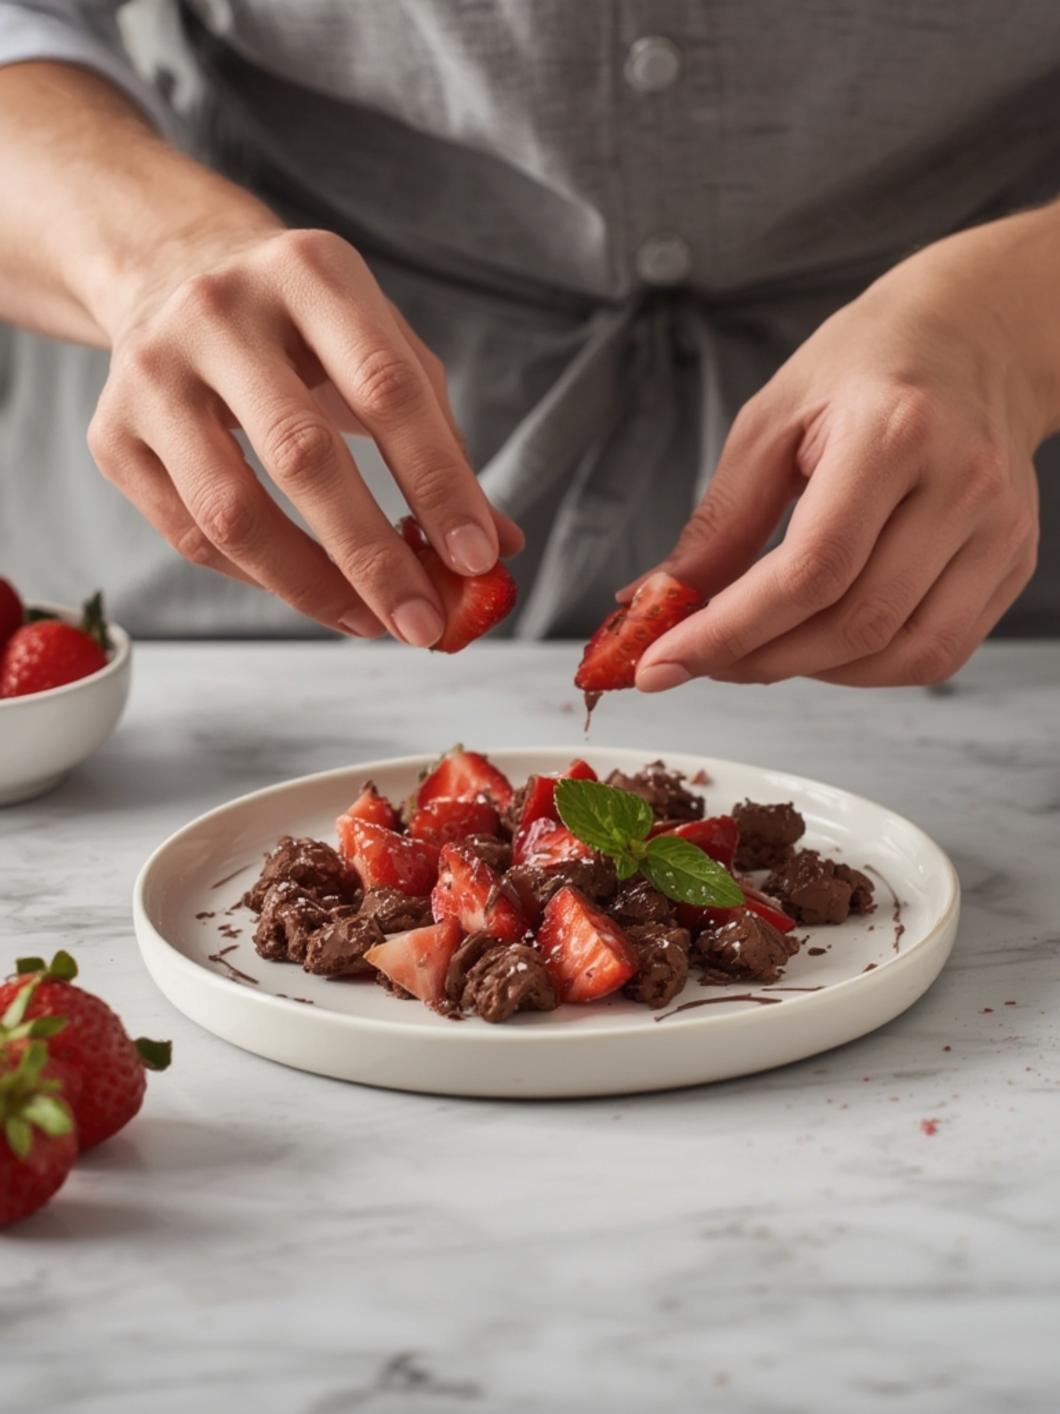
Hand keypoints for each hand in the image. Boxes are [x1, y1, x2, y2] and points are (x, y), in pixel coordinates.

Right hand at [89, 224, 521, 640]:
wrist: (171, 271)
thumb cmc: (304, 326)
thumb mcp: (383, 348)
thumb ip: (441, 441)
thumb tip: (497, 547)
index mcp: (310, 271)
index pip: (386, 387)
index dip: (436, 480)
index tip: (475, 557)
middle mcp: (219, 310)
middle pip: (302, 456)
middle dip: (372, 557)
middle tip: (423, 623)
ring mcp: (152, 372)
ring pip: (231, 512)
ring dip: (311, 586)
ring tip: (370, 622)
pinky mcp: (110, 434)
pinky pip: (191, 535)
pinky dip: (260, 578)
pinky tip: (312, 591)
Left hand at [631, 208, 1058, 688]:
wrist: (972, 336)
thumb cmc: (865, 368)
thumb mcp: (771, 422)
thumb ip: (720, 522)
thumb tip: (657, 605)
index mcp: (895, 431)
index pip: (812, 568)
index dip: (731, 630)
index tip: (665, 662)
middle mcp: (962, 483)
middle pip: (855, 622)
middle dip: (759, 658)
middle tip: (697, 658)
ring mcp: (999, 528)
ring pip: (902, 653)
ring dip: (811, 671)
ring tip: (755, 650)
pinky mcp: (1013, 560)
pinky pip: (938, 651)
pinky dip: (866, 668)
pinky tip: (819, 644)